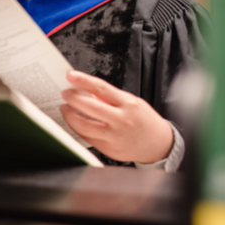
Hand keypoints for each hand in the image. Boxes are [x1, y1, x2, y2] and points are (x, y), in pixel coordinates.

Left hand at [59, 70, 173, 163]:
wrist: (158, 144)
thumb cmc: (144, 121)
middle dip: (73, 99)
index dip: (84, 81)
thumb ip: (111, 98)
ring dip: (70, 116)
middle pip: (90, 107)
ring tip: (65, 108)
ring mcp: (114, 137)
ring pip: (84, 126)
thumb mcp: (133, 102)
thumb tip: (87, 91)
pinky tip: (74, 122)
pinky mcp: (109, 149)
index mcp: (128, 104)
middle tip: (65, 93)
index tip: (71, 76)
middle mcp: (121, 120)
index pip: (102, 88)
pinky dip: (77, 128)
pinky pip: (87, 138)